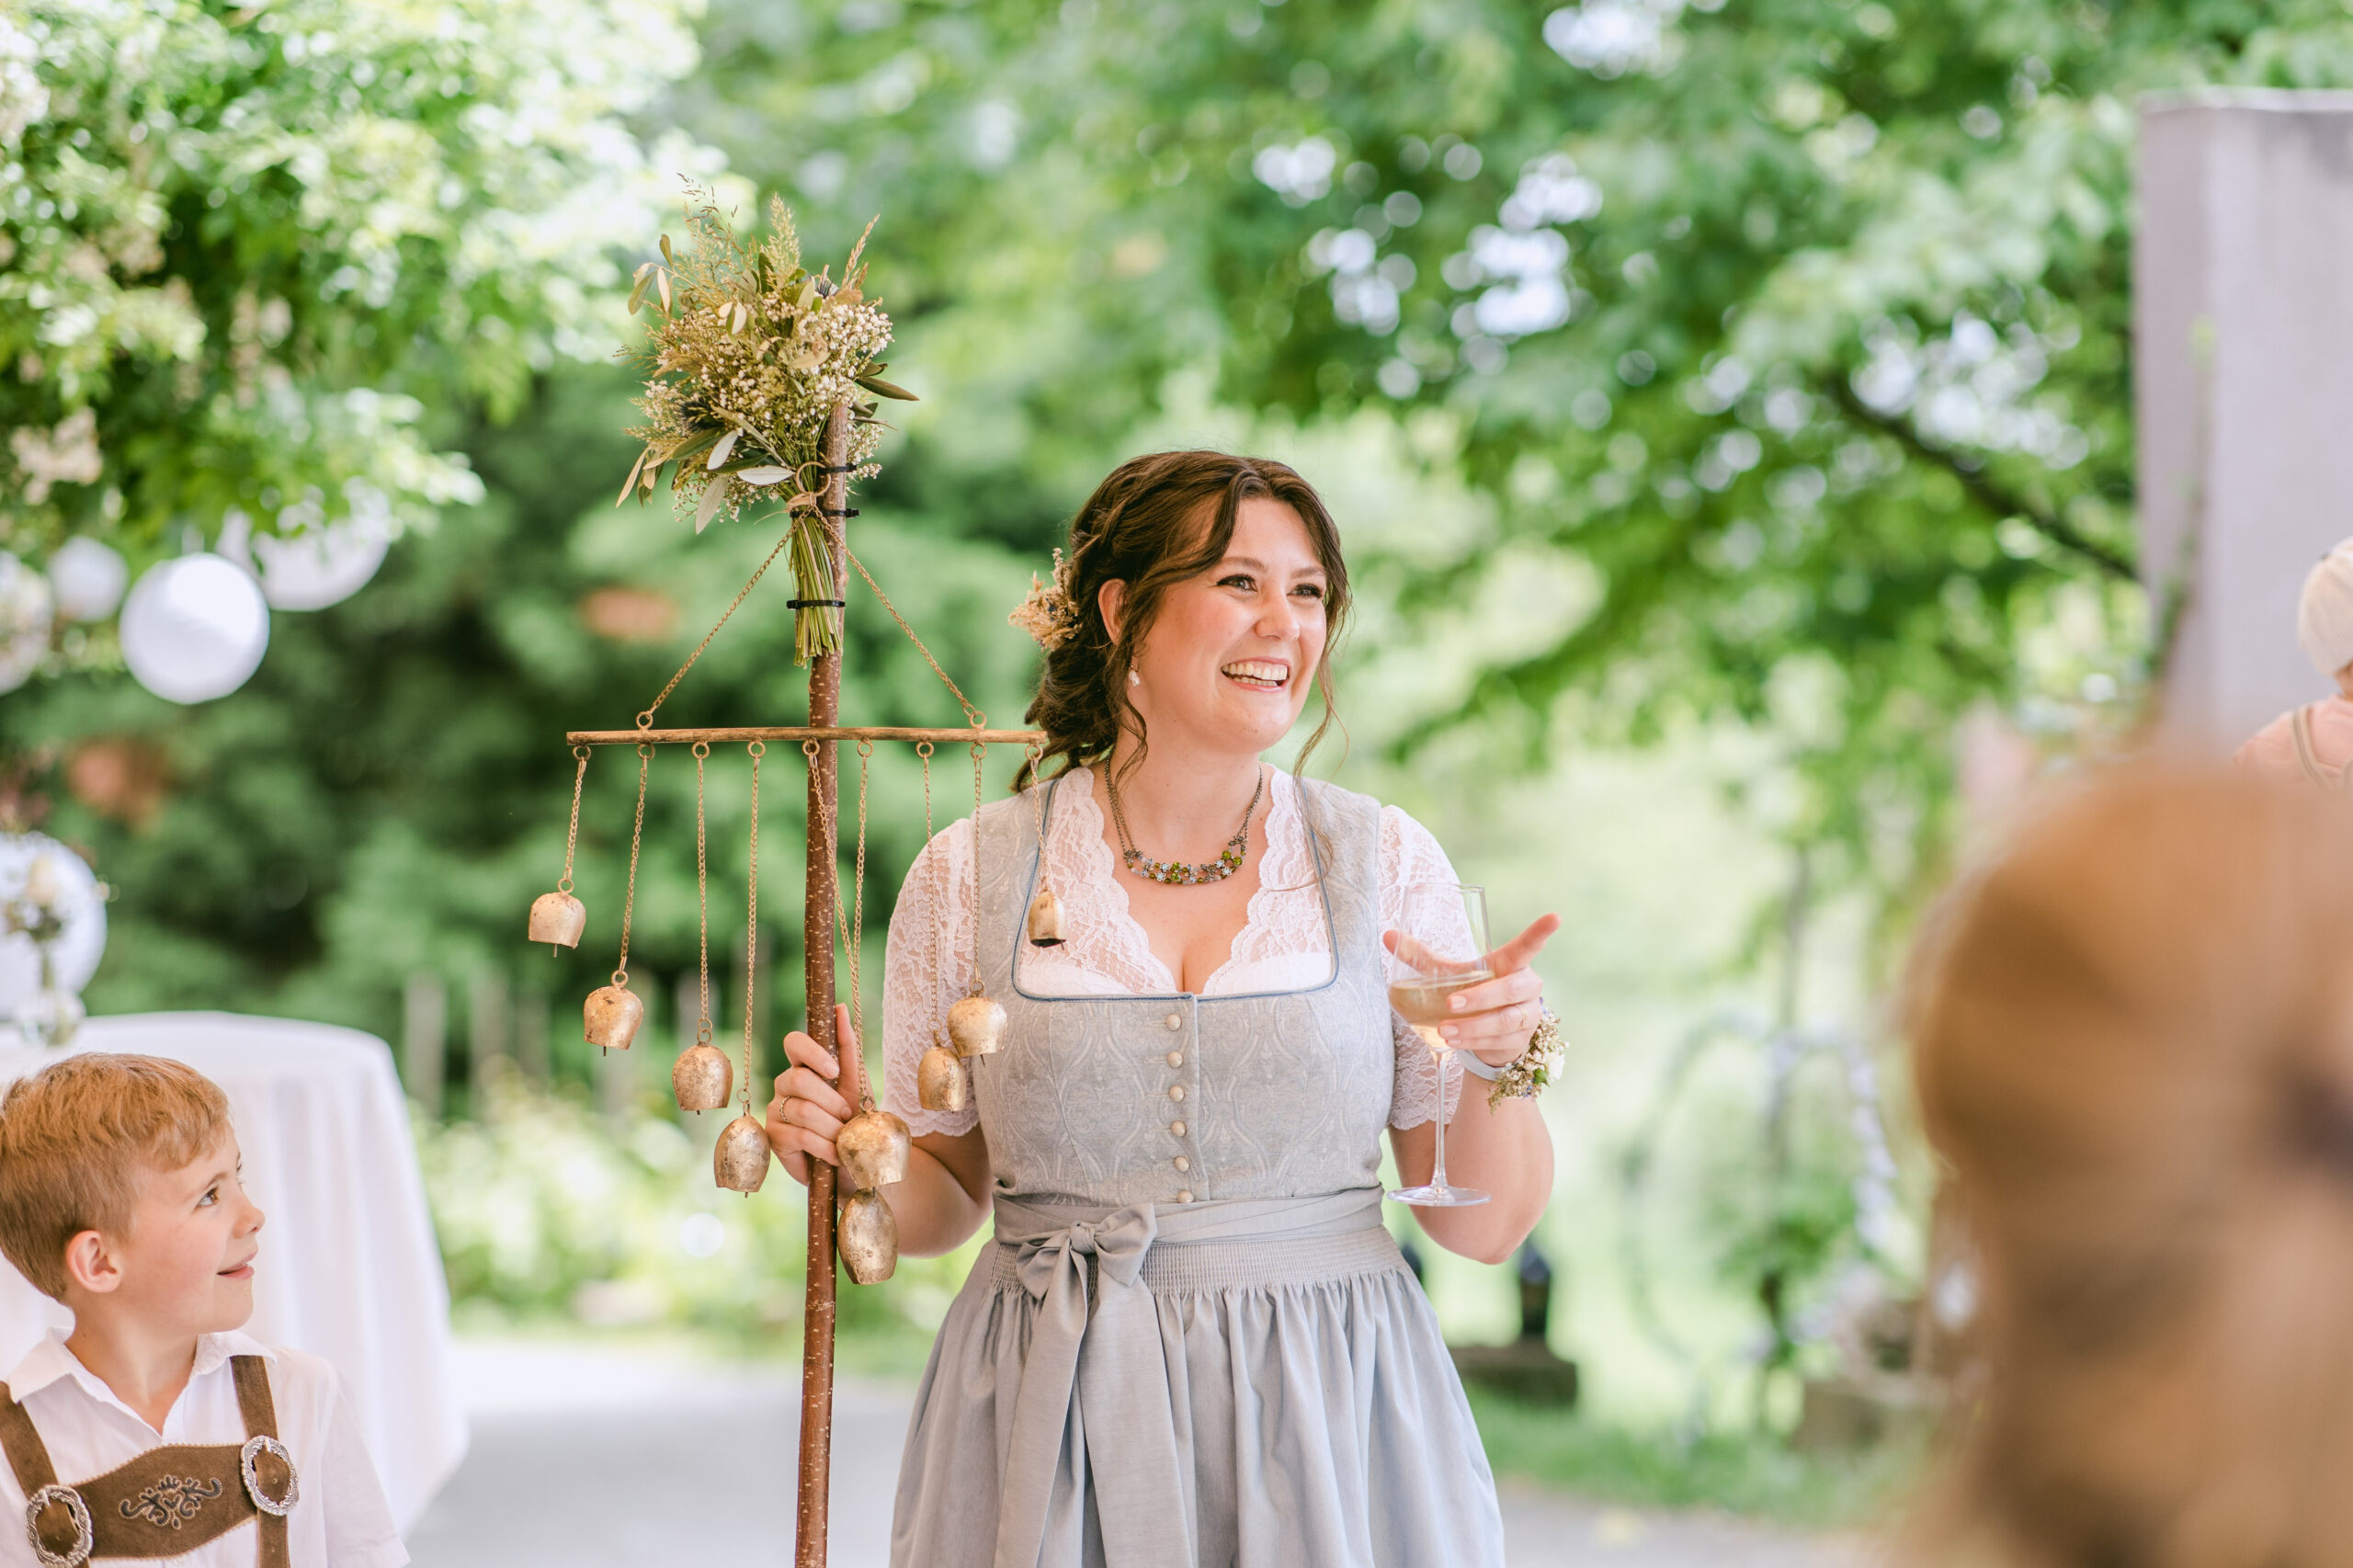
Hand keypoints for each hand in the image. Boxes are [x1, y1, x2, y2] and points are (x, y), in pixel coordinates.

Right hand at [766, 1003, 866, 1186]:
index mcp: (804, 1066)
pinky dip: (826, 1147)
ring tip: (843, 1137)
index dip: (812, 1052)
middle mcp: (784, 1084)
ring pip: (804, 1110)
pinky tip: (835, 1154)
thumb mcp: (856, 1083)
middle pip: (799, 1079)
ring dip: (833, 1127)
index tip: (834, 1071)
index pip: (794, 1042)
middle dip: (832, 1100)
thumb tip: (840, 1007)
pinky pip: (801, 1135)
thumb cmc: (854, 1120)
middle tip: (848, 1114)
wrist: (854, 1163)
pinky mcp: (774, 1137)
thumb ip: (847, 1048)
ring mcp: (775, 1110)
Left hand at [1383, 913, 1561, 1065]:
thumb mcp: (1452, 975)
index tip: (1555, 917)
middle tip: (1451, 1004)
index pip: (1527, 947)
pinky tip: (1454, 1041)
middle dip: (1480, 997)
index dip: (1540, 933)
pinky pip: (1499, 1040)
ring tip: (1445, 1030)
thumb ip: (1423, 958)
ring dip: (1473, 1026)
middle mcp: (1526, 986)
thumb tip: (1387, 935)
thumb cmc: (1474, 993)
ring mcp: (1527, 1013)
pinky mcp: (1522, 1038)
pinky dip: (1474, 1041)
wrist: (1492, 1035)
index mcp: (1511, 964)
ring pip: (1504, 1019)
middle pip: (1509, 989)